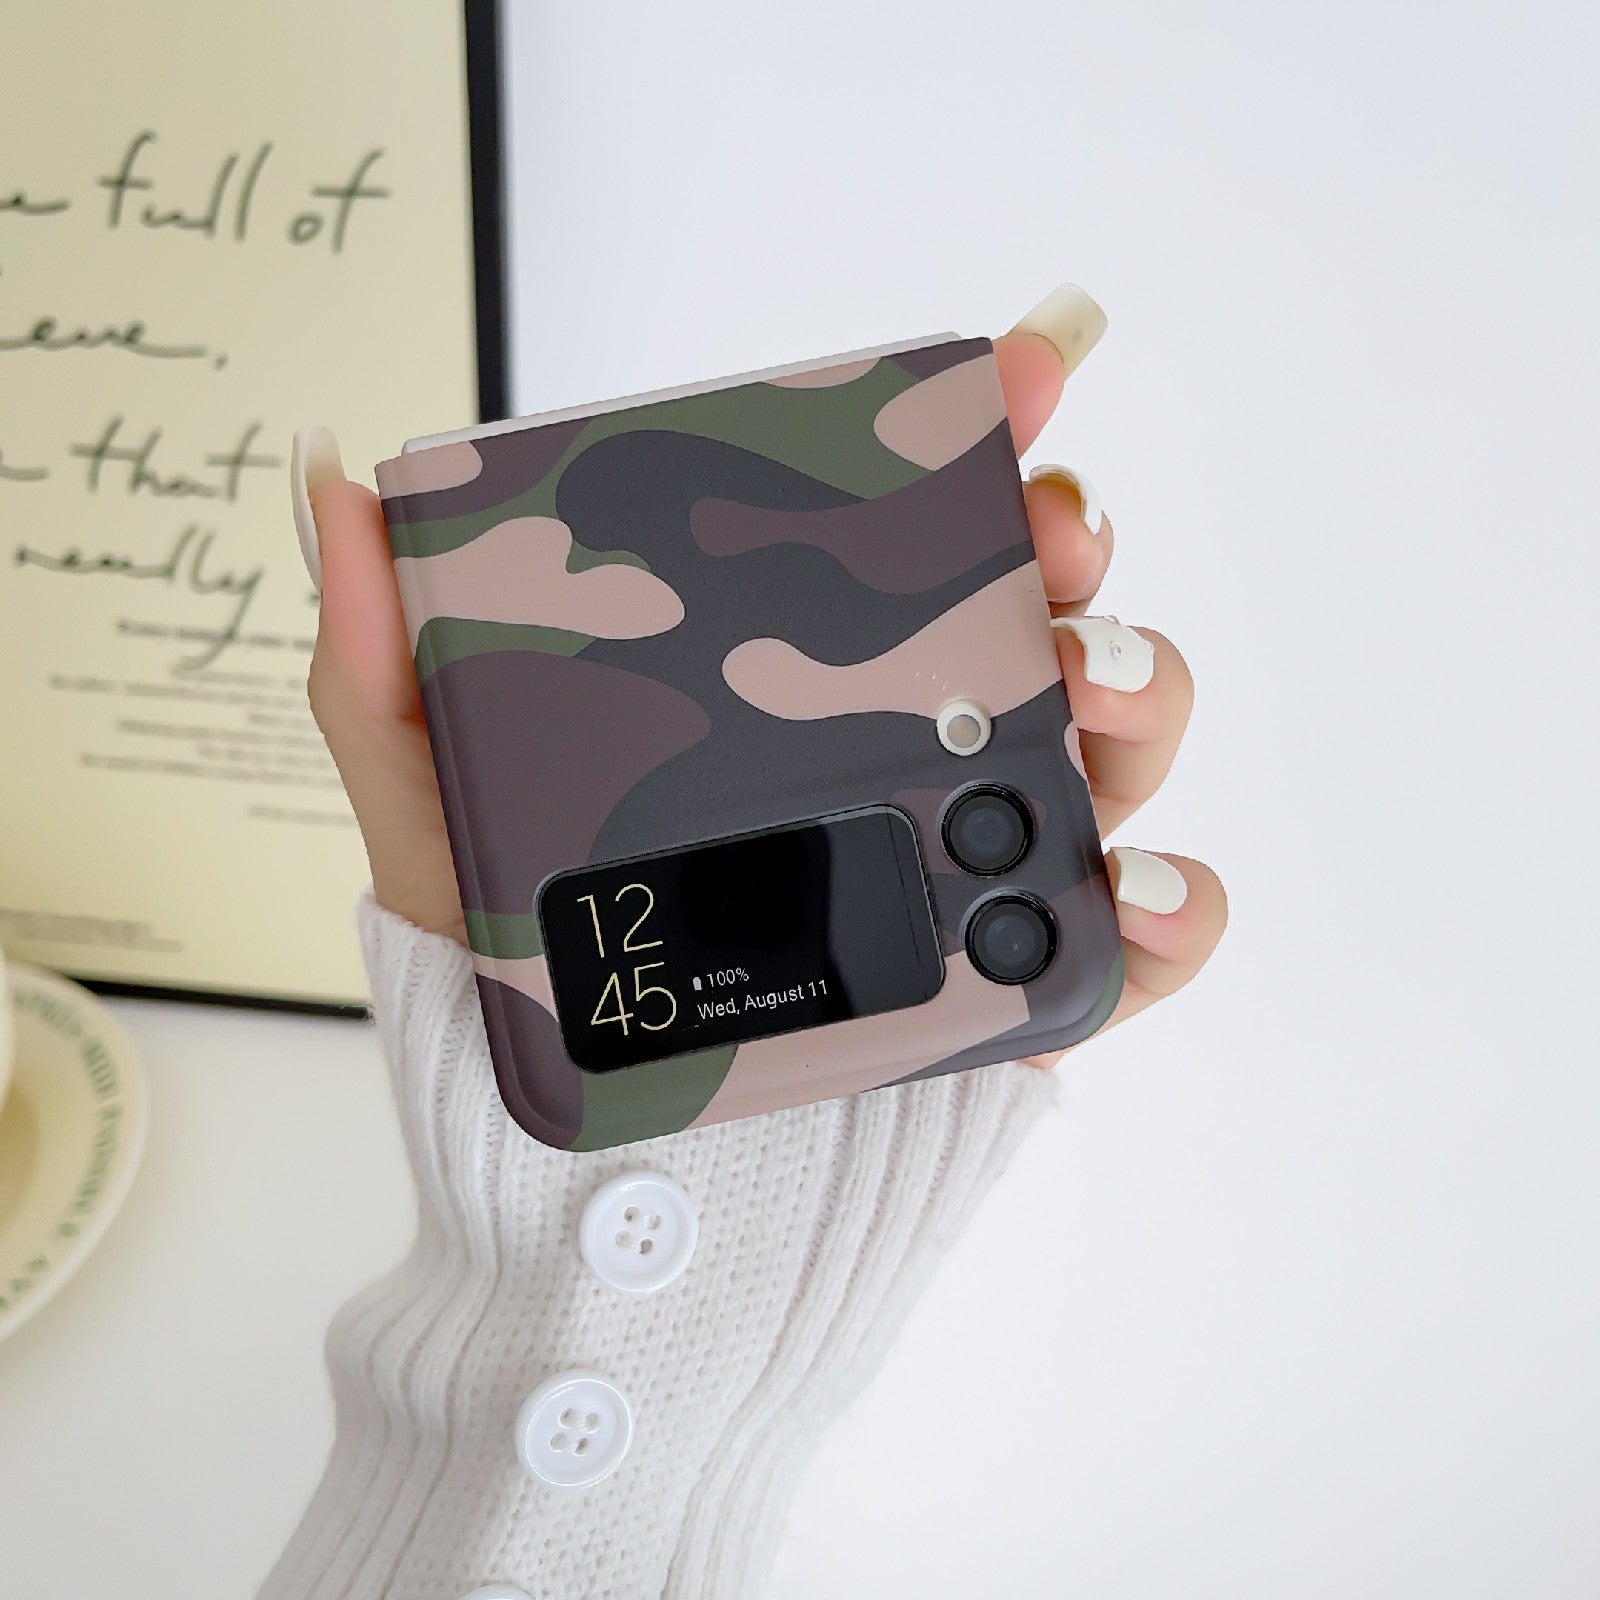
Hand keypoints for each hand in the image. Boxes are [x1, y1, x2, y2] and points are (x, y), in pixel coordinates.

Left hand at [293, 282, 1225, 1055]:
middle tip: (1045, 539)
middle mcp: (915, 748)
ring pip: (1115, 747)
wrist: (592, 1167)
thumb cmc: (525, 973)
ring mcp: (981, 862)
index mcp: (806, 679)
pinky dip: (1174, 908)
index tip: (1021, 368)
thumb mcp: (437, 803)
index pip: (912, 532)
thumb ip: (388, 652)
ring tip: (1086, 684)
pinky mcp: (1021, 987)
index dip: (985, 436)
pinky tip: (1134, 889)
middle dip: (1073, 549)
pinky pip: (1136, 938)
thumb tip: (337, 471)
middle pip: (1041, 615)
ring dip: (1141, 688)